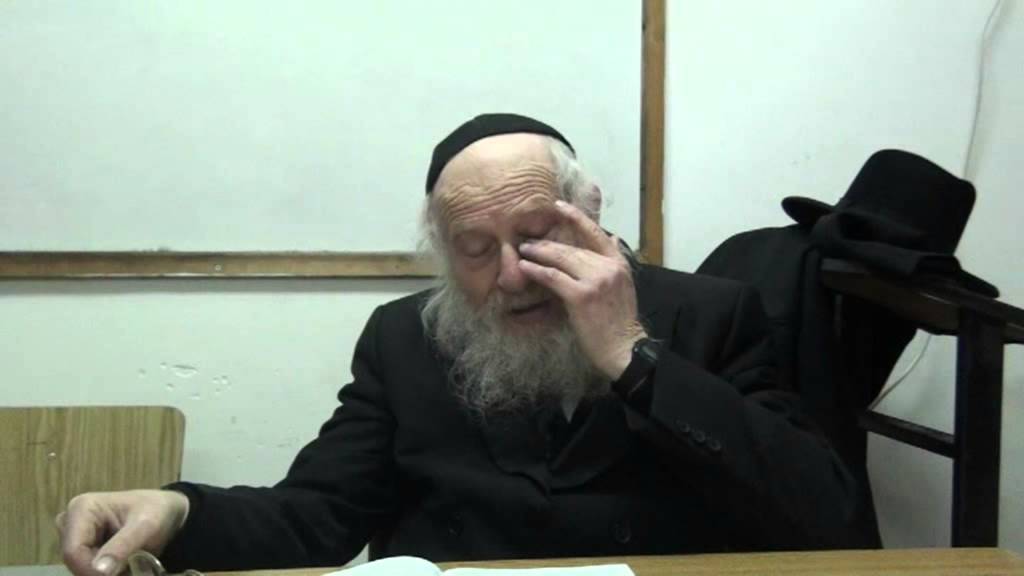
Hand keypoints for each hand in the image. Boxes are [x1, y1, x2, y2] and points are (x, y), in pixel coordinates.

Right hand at [56, 489, 189, 575]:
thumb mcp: (146, 527)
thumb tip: (98, 571)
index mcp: (81, 508)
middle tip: (128, 570)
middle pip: (74, 561)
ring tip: (129, 566)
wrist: (167, 512)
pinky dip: (106, 572)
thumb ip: (123, 546)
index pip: (73, 551)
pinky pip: (87, 567)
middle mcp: (71, 520)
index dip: (90, 571)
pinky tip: (123, 565)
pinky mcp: (83, 545)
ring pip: (80, 567)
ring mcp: (75, 533)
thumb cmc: (158, 512)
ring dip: (104, 573)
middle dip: (99, 572)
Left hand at [517, 200, 646, 380]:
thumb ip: (614, 261)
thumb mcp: (623, 285)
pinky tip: (525, 268)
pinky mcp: (581, 295)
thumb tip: (613, 238)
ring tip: (523, 250)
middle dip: (547, 242)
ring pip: (561, 258)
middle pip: (572, 247)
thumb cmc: (619, 321)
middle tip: (529, 240)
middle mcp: (608, 267)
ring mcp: (595, 280)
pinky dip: (536, 270)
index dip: (577, 216)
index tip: (559, 205)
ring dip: (539, 253)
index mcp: (618, 263)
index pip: (596, 233)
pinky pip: (553, 277)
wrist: (624, 347)